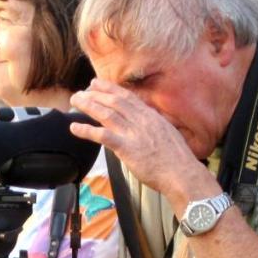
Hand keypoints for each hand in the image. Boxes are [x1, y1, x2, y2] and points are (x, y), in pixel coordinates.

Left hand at [69, 80, 211, 201]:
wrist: (182, 174)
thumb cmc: (177, 160)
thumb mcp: (168, 135)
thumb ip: (155, 126)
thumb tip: (150, 123)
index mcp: (151, 117)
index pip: (127, 97)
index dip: (109, 89)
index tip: (97, 84)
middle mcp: (142, 121)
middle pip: (114, 101)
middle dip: (95, 93)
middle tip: (82, 91)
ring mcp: (134, 134)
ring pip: (106, 113)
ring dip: (88, 105)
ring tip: (75, 102)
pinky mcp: (127, 148)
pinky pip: (102, 136)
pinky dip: (87, 130)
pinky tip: (75, 128)